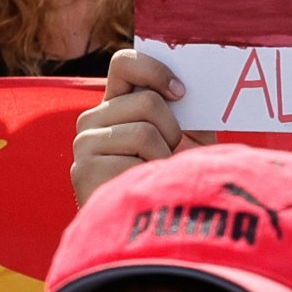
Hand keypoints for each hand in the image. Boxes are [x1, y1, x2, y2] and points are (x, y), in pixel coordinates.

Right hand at [71, 49, 212, 204]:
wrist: (147, 227)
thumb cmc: (170, 178)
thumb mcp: (187, 139)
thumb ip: (190, 112)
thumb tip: (208, 87)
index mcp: (116, 105)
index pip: (124, 64)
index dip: (154, 70)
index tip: (181, 92)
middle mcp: (94, 119)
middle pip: (147, 102)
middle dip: (173, 130)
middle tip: (169, 153)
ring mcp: (84, 143)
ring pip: (144, 131)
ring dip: (164, 155)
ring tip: (154, 171)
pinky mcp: (83, 168)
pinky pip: (134, 159)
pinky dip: (151, 174)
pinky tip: (140, 185)